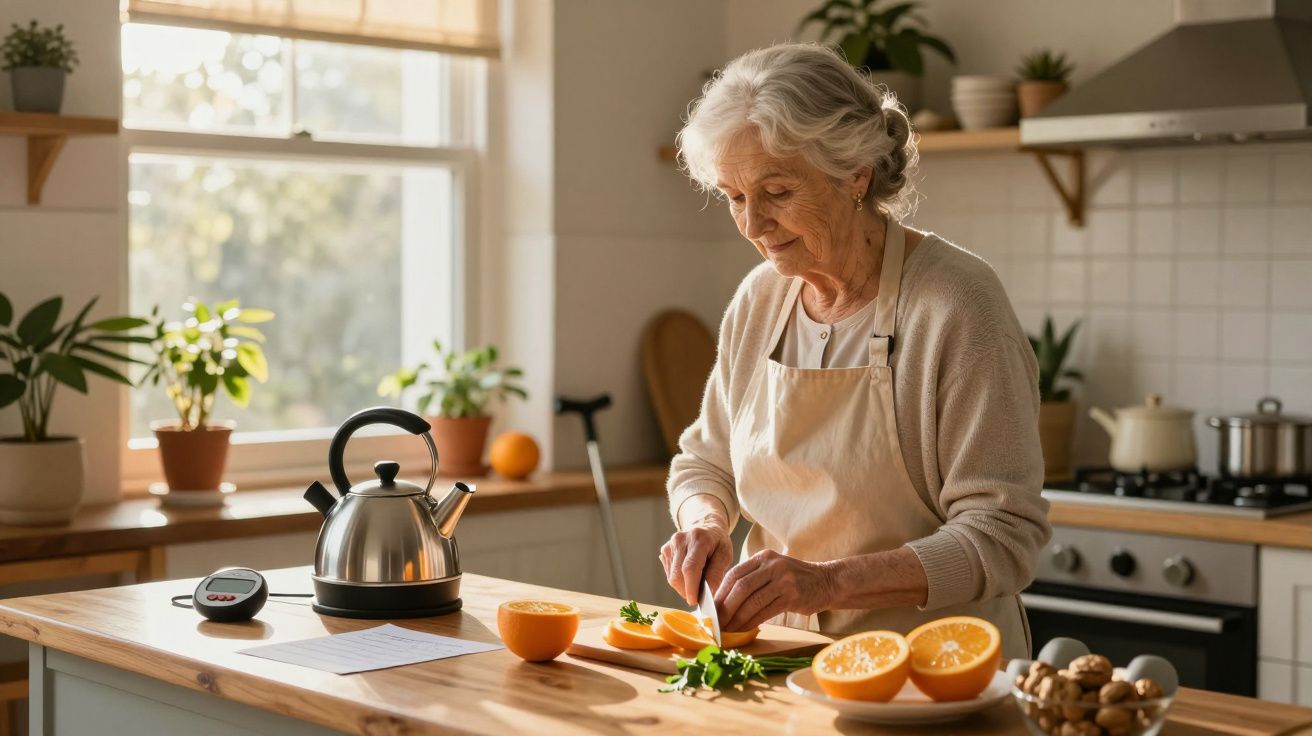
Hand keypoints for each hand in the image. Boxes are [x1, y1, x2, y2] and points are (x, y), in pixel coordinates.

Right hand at [659, 524, 732, 605]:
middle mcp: (680, 540)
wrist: (707, 527)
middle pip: (677, 575)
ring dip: (683, 587)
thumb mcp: (725, 555)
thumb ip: (717, 573)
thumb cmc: (718, 543)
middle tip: (700, 595)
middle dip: (687, 591)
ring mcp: (670, 545)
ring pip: (671, 577)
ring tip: (696, 582)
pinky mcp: (664, 550)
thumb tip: (709, 593)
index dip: (691, 587)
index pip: (690, 567)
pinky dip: (679, 580)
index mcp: (698, 539)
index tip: (695, 601)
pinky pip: (669, 574)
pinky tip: (689, 575)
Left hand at [715, 549, 835, 631]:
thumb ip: (752, 579)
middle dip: (725, 607)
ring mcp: (783, 580)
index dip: (720, 592)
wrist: (827, 581)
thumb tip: (724, 600)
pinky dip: (752, 622)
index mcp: (763, 558)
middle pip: (741, 587)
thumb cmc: (795, 579)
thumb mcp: (773, 570)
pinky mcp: (792, 596)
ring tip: (728, 629)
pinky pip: (766, 611)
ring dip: (737, 618)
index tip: (710, 608)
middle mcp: (772, 566)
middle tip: (716, 622)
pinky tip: (744, 629)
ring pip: (752, 601)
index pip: (734, 574)